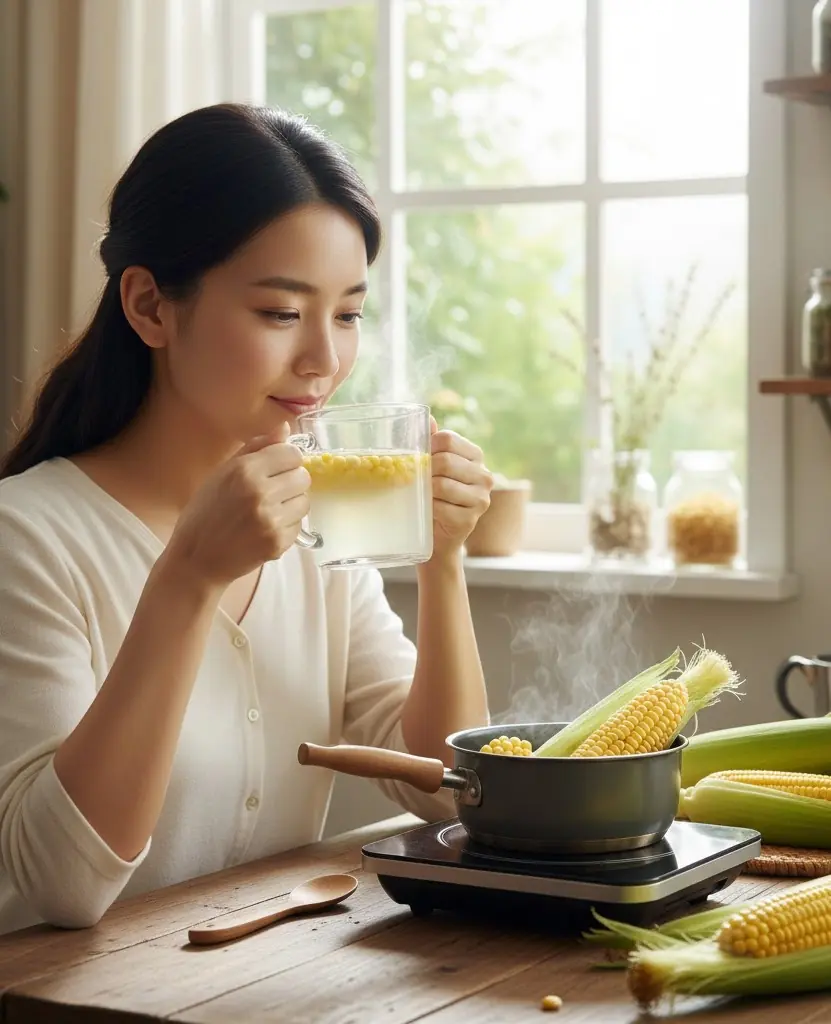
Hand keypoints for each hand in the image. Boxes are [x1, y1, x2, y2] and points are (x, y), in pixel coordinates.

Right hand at [166, 424, 310, 585]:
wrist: (197, 559)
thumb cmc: (205, 513)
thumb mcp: (222, 473)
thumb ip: (255, 448)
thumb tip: (285, 429)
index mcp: (244, 470)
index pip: (291, 453)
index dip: (286, 460)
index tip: (276, 469)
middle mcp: (260, 492)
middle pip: (303, 476)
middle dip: (291, 482)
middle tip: (273, 492)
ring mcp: (271, 519)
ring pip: (305, 501)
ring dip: (291, 504)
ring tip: (270, 511)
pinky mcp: (278, 542)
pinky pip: (299, 525)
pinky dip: (287, 526)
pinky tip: (266, 529)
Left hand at [428, 417, 492, 557]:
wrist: (438, 537)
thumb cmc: (434, 497)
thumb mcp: (433, 468)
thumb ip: (431, 442)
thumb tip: (428, 418)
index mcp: (475, 456)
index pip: (447, 438)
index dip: (428, 447)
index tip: (421, 459)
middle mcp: (484, 475)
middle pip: (444, 461)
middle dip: (425, 471)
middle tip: (419, 481)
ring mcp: (481, 498)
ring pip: (441, 484)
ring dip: (426, 492)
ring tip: (425, 497)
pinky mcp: (471, 519)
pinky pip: (440, 507)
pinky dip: (429, 509)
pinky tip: (430, 513)